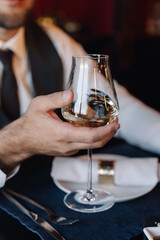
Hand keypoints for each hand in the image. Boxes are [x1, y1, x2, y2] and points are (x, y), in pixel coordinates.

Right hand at [0, 90, 119, 172]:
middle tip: (117, 123)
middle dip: (109, 134)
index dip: (106, 131)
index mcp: (62, 134)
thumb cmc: (30, 123)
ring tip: (110, 126)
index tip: (115, 124)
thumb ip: (55, 99)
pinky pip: (84, 146)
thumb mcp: (39, 105)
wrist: (23, 140)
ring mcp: (68, 150)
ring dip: (103, 137)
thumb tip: (72, 94)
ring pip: (91, 147)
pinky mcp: (67, 150)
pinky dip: (94, 139)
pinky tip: (95, 129)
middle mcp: (67, 145)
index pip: (90, 136)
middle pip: (95, 144)